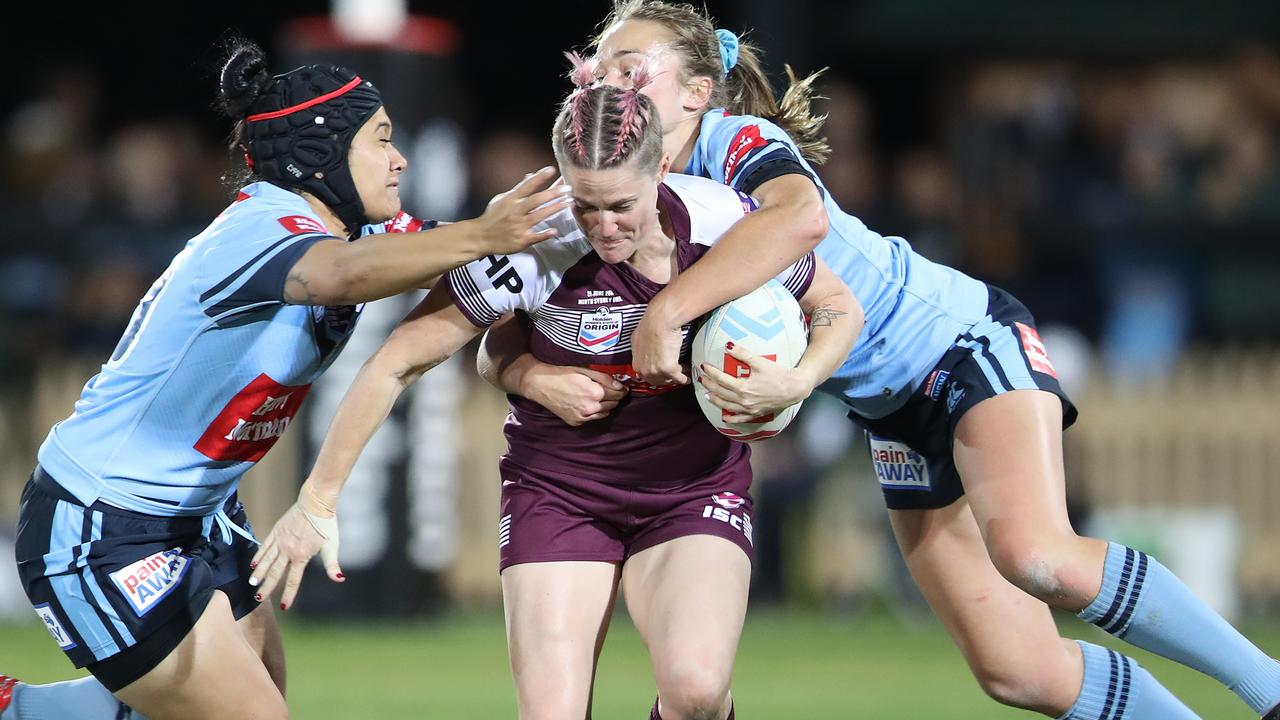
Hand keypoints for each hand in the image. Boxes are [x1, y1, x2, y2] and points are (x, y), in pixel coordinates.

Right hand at [249, 483, 342, 609]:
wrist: (315, 502)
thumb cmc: (326, 524)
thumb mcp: (332, 545)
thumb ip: (332, 564)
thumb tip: (339, 579)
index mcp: (301, 556)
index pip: (293, 580)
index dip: (289, 595)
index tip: (284, 607)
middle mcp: (287, 551)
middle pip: (274, 573)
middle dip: (266, 587)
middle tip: (258, 598)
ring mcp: (280, 541)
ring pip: (266, 561)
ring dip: (258, 573)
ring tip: (252, 583)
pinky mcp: (276, 531)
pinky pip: (264, 546)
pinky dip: (258, 556)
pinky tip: (253, 563)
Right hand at [474, 167, 572, 254]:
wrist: (481, 237)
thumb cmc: (493, 216)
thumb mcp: (502, 199)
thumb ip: (518, 189)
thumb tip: (530, 176)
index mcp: (511, 200)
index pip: (527, 186)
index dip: (539, 177)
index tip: (552, 169)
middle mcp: (515, 211)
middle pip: (536, 200)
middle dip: (553, 193)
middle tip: (568, 188)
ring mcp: (519, 226)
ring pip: (539, 216)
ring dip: (555, 209)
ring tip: (568, 203)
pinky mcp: (521, 240)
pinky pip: (536, 236)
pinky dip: (545, 234)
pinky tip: (555, 230)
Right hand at [525, 364, 628, 425]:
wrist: (540, 385)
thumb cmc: (562, 374)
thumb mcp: (585, 371)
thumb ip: (605, 379)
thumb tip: (620, 386)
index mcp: (595, 393)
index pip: (618, 395)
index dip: (621, 390)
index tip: (621, 387)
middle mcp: (591, 408)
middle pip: (613, 404)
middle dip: (613, 397)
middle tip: (607, 390)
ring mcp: (583, 417)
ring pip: (605, 413)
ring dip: (604, 405)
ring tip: (595, 396)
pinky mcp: (576, 422)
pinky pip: (592, 418)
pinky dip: (593, 412)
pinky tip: (585, 403)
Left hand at [630, 309, 688, 385]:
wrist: (659, 321)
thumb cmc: (650, 325)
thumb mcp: (638, 340)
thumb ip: (641, 350)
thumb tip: (646, 352)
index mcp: (637, 363)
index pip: (647, 376)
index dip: (657, 375)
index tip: (663, 373)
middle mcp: (645, 370)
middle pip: (658, 380)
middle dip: (667, 377)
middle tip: (675, 373)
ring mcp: (656, 371)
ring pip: (669, 379)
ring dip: (676, 377)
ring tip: (684, 372)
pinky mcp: (668, 370)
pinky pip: (679, 378)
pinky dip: (684, 378)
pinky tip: (687, 378)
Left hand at [698, 343, 812, 421]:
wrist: (794, 388)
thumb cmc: (778, 374)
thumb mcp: (760, 362)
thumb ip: (742, 354)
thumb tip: (727, 346)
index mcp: (743, 387)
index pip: (721, 379)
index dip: (711, 372)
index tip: (704, 366)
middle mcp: (744, 401)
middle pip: (721, 392)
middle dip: (709, 385)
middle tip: (701, 378)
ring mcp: (749, 409)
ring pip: (727, 406)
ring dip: (715, 400)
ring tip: (707, 395)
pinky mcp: (756, 414)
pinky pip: (740, 419)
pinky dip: (731, 418)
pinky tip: (725, 416)